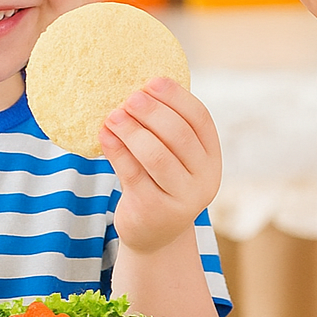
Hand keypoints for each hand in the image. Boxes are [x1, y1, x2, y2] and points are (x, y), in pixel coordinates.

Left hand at [99, 77, 221, 254]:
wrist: (155, 235)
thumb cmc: (160, 183)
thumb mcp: (174, 158)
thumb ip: (165, 130)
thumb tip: (139, 87)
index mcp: (212, 157)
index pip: (200, 118)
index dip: (177, 97)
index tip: (152, 81)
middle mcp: (204, 179)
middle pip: (179, 134)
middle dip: (152, 111)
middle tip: (129, 98)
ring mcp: (182, 198)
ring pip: (156, 155)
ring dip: (132, 130)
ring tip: (113, 115)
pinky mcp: (154, 211)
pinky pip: (133, 173)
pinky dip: (116, 150)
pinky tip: (104, 135)